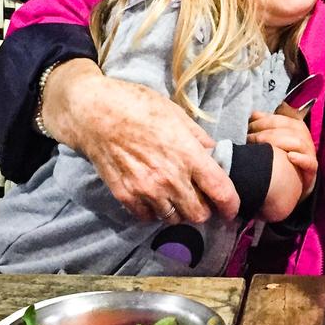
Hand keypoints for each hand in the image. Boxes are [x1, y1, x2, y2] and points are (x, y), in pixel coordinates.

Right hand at [42, 60, 239, 222]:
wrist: (93, 113)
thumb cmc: (137, 106)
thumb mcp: (176, 113)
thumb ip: (198, 137)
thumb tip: (214, 152)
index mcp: (188, 154)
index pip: (220, 191)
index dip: (230, 204)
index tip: (231, 208)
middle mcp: (170, 177)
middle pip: (199, 214)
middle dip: (204, 209)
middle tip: (200, 198)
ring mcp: (146, 190)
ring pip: (175, 219)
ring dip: (179, 211)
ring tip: (175, 196)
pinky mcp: (126, 196)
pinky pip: (148, 218)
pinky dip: (154, 212)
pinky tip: (154, 197)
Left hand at [247, 110, 317, 198]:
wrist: (296, 182)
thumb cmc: (282, 157)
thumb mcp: (275, 138)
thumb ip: (266, 125)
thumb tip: (254, 114)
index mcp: (296, 126)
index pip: (279, 119)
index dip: (263, 121)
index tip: (248, 126)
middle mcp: (304, 137)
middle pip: (287, 128)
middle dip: (266, 132)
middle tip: (249, 138)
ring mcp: (309, 152)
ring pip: (297, 142)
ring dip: (278, 142)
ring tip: (262, 148)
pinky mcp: (312, 168)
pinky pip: (309, 162)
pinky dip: (300, 158)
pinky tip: (290, 157)